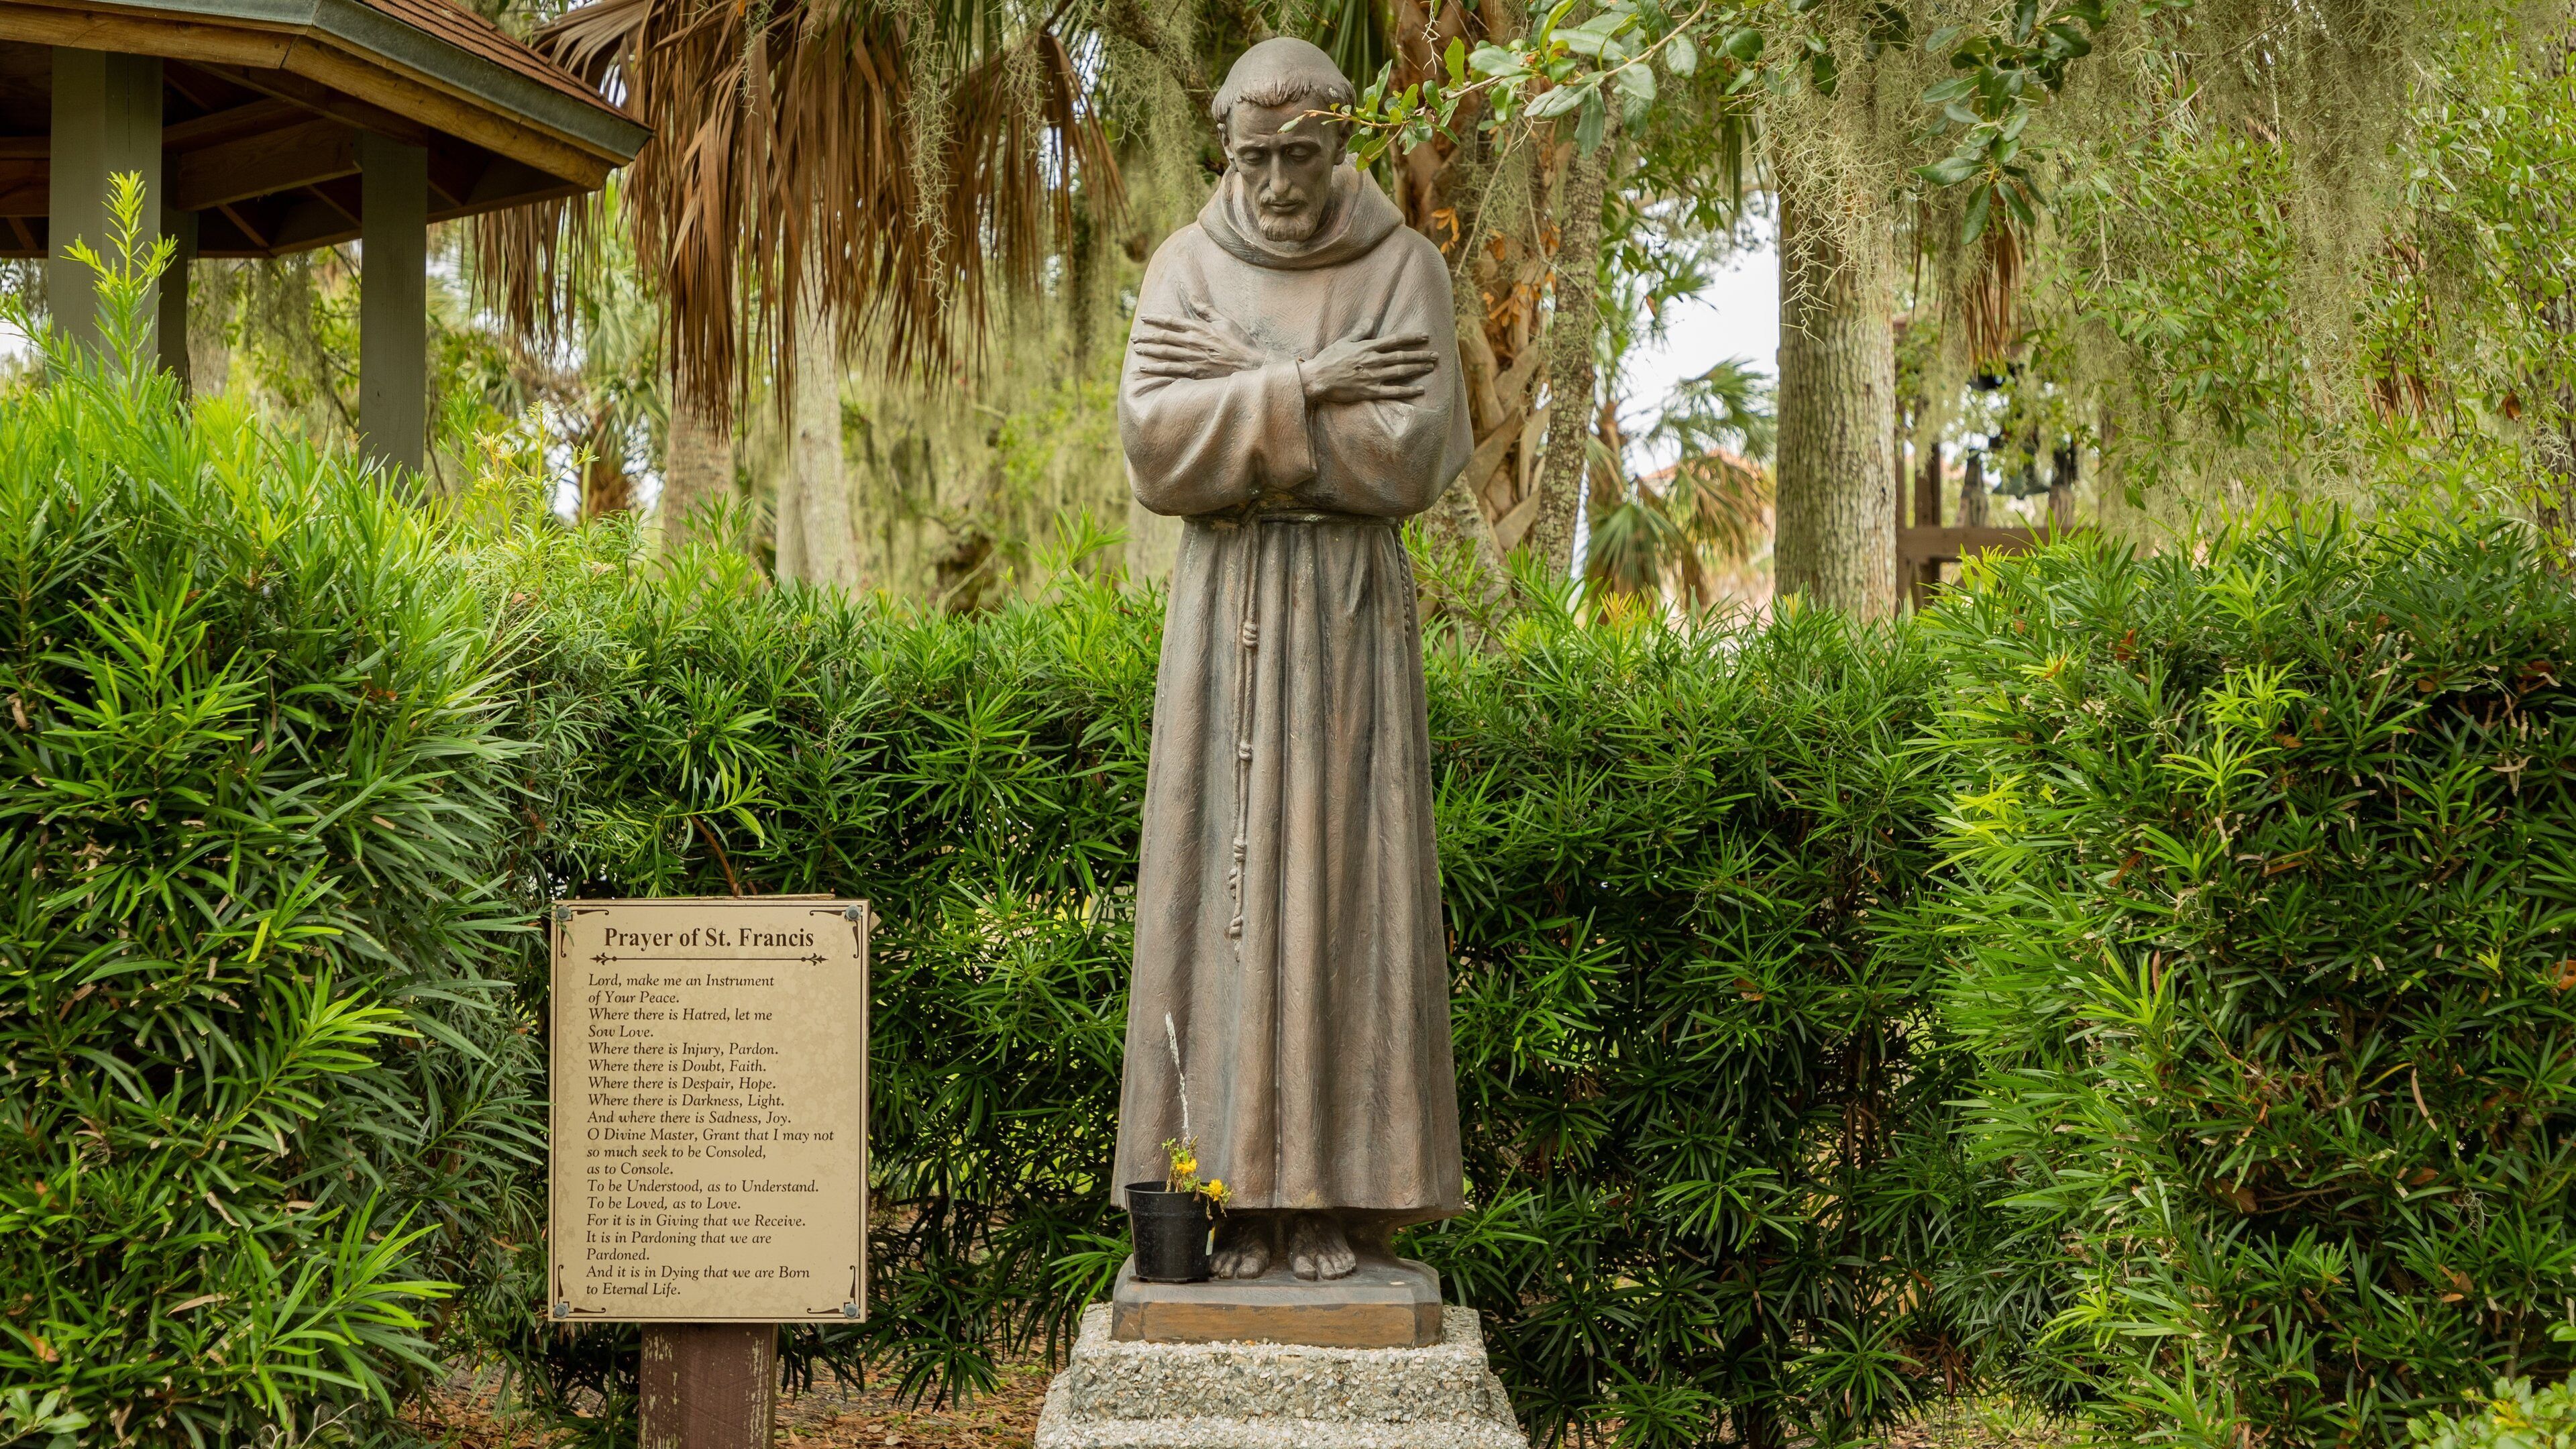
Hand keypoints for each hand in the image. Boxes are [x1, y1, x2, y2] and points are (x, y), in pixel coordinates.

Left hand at [1130, 311, 1267, 379]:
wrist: (1251, 365)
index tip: (1144, 317)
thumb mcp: (1225, 321)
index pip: (1171, 321)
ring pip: (1163, 353)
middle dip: (1146, 336)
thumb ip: (1206, 310)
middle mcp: (1192, 342)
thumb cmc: (1240, 343)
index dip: (1155, 319)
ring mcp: (1192, 358)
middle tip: (1134, 337)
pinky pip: (1170, 370)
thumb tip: (1192, 297)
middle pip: (1163, 337)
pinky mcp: (1194, 372)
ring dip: (1148, 350)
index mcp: (1199, 328)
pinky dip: (1155, 368)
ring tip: (1137, 349)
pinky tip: (1144, 367)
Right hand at [1299, 333, 1435, 404]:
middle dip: (1421, 355)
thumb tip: (1371, 320)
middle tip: (1436, 355)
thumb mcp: (1344, 341)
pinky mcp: (1371, 391)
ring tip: (1431, 367)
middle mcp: (1374, 361)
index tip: (1425, 337)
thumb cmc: (1329, 359)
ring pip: (1401, 372)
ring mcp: (1374, 377)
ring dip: (1418, 369)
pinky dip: (1408, 391)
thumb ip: (1360, 332)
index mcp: (1369, 348)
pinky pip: (1393, 391)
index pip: (1395, 340)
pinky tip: (1420, 389)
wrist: (1318, 378)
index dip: (1412, 338)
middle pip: (1403, 356)